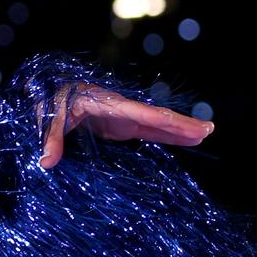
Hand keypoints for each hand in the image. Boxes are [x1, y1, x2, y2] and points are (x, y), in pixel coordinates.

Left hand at [38, 82, 214, 168]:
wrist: (46, 93)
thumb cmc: (48, 101)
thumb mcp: (47, 117)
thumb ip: (50, 138)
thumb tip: (46, 163)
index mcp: (103, 102)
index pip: (138, 113)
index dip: (164, 120)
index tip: (187, 125)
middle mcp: (117, 108)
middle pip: (153, 116)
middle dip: (180, 123)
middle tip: (209, 130)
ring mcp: (120, 117)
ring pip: (154, 124)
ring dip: (178, 129)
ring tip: (205, 134)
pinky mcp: (118, 125)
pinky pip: (147, 130)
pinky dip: (165, 135)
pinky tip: (182, 140)